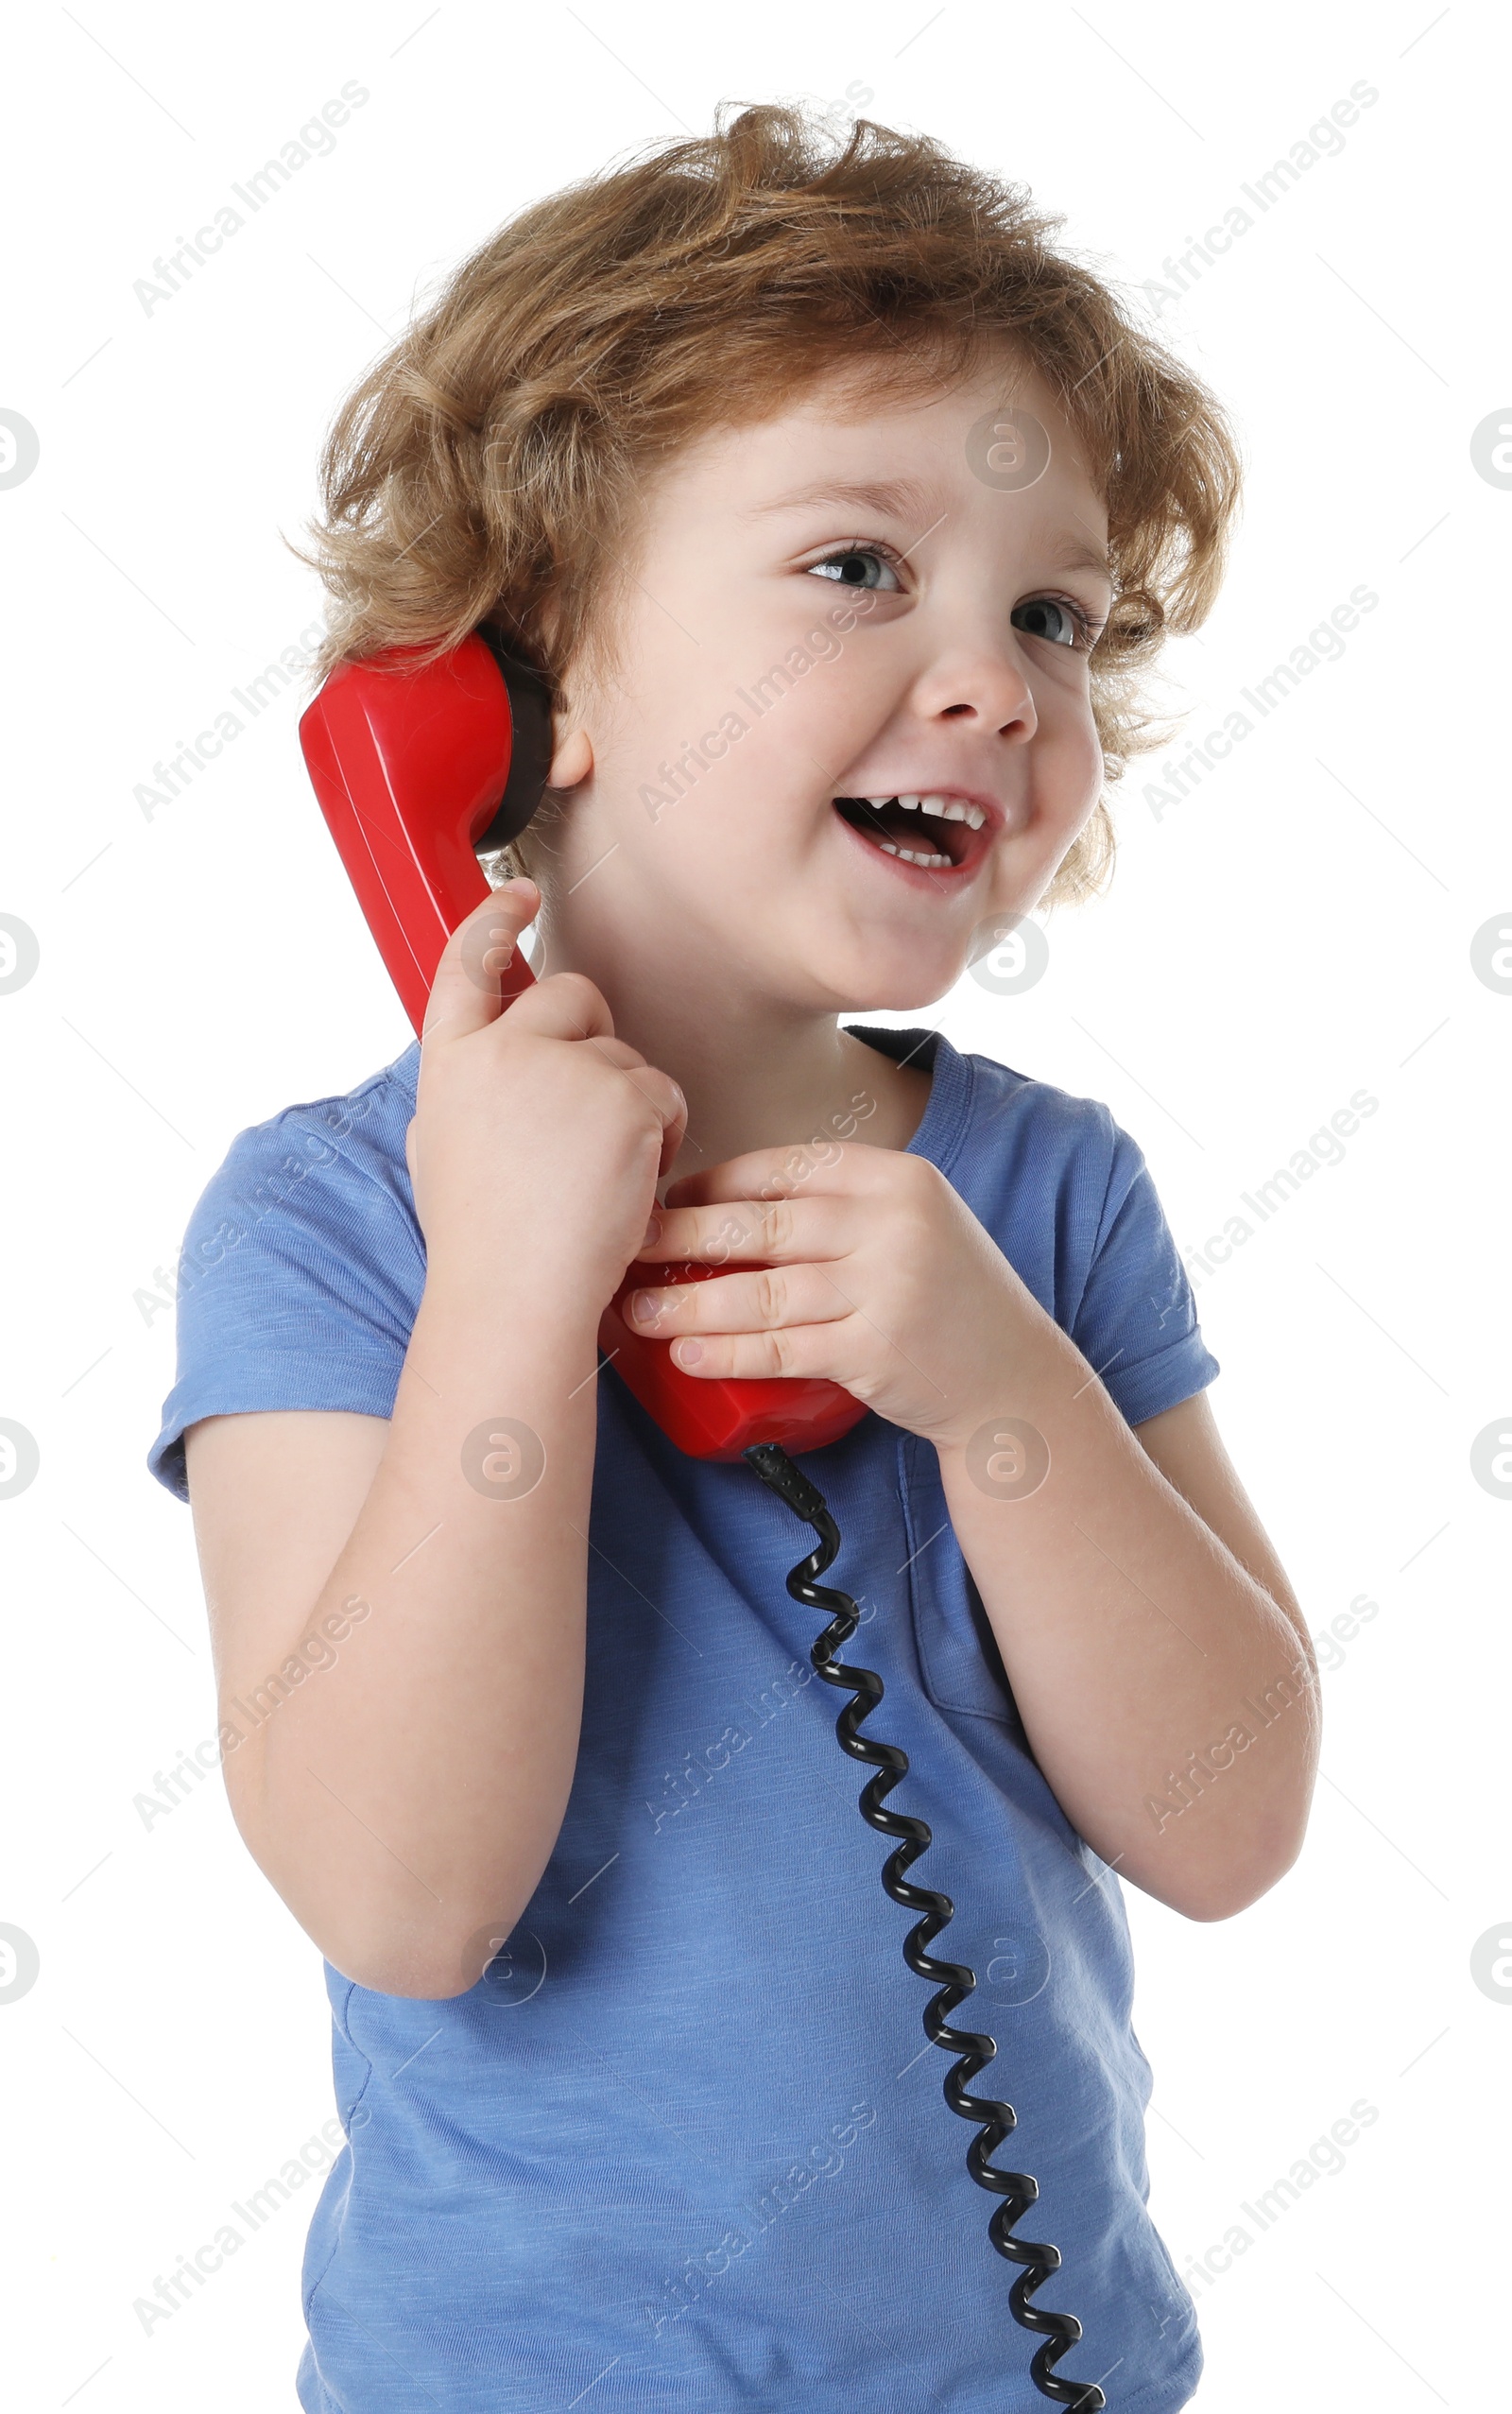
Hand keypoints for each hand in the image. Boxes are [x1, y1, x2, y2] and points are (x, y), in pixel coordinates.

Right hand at [406, 886, 686, 1322]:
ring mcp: (564, 1067)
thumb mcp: (443, 1150)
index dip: (493, 921)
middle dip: (594, 1041)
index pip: (466, 964)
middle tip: (593, 1111)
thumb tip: (483, 1064)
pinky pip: (664, 1093)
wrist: (515, 1295)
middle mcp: (503, 1049)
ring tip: (598, 1174)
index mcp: (451, 1063)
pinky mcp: (622, 1096)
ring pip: (625, 1054)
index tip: (516, 894)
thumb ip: (466, 1091)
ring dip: (630, 1105)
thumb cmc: (483, 1245)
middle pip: (570, 997)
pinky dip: (662, 1134)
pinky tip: (630, 1179)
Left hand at [625, 1143, 1039, 1447]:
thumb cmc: (944, 1300)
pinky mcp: (875, 1350)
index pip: (782, 1167)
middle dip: (679, 1235)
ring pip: (760, 1291)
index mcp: (894, 1177)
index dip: (712, 1183)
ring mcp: (887, 1287)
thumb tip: (718, 1202)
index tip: (664, 1201)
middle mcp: (893, 1223)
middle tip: (624, 1245)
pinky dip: (726, 1352)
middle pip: (760, 1224)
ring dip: (687, 1303)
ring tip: (638, 1311)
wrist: (1014, 1379)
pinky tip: (686, 1354)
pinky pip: (779, 1348)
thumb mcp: (910, 1225)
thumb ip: (837, 1207)